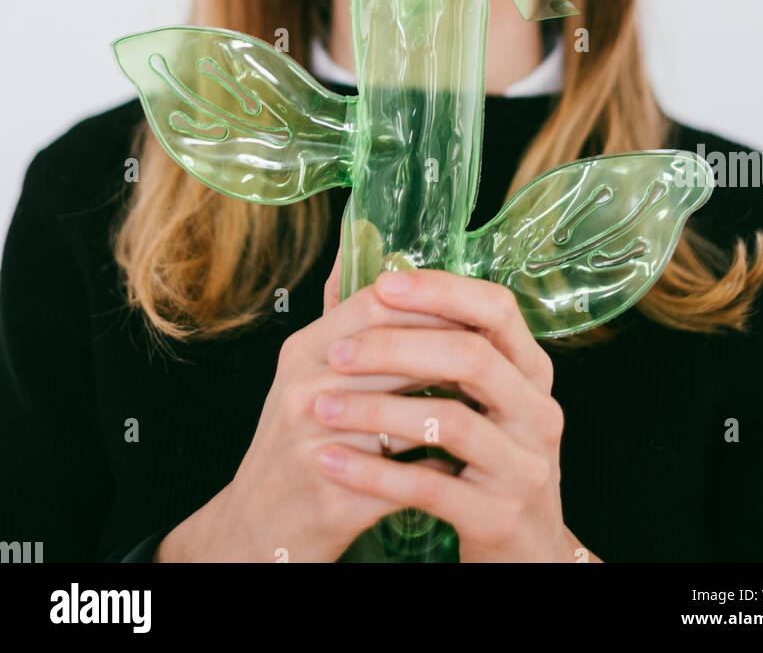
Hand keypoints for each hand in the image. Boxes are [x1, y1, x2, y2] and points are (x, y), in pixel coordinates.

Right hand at [154, 246, 465, 562]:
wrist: (254, 531)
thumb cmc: (292, 445)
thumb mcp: (307, 372)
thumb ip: (341, 313)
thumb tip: (359, 241)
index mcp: (303, 353)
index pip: (374, 304)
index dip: (429, 301)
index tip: (471, 311)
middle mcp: (304, 393)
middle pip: (394, 353)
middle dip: (452, 353)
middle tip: (497, 355)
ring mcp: (316, 446)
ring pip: (404, 416)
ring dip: (454, 410)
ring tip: (491, 405)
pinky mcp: (334, 500)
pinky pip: (405, 478)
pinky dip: (441, 469)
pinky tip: (465, 462)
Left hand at [312, 268, 600, 562]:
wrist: (526, 552)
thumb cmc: (487, 460)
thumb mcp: (479, 399)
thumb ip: (434, 339)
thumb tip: (363, 269)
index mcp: (531, 371)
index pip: (497, 309)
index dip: (441, 291)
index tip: (383, 285)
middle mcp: (538, 411)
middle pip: (472, 357)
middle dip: (397, 347)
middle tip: (337, 354)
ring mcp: (524, 465)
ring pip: (450, 421)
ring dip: (377, 412)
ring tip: (323, 409)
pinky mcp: (499, 515)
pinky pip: (430, 486)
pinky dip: (376, 473)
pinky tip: (334, 462)